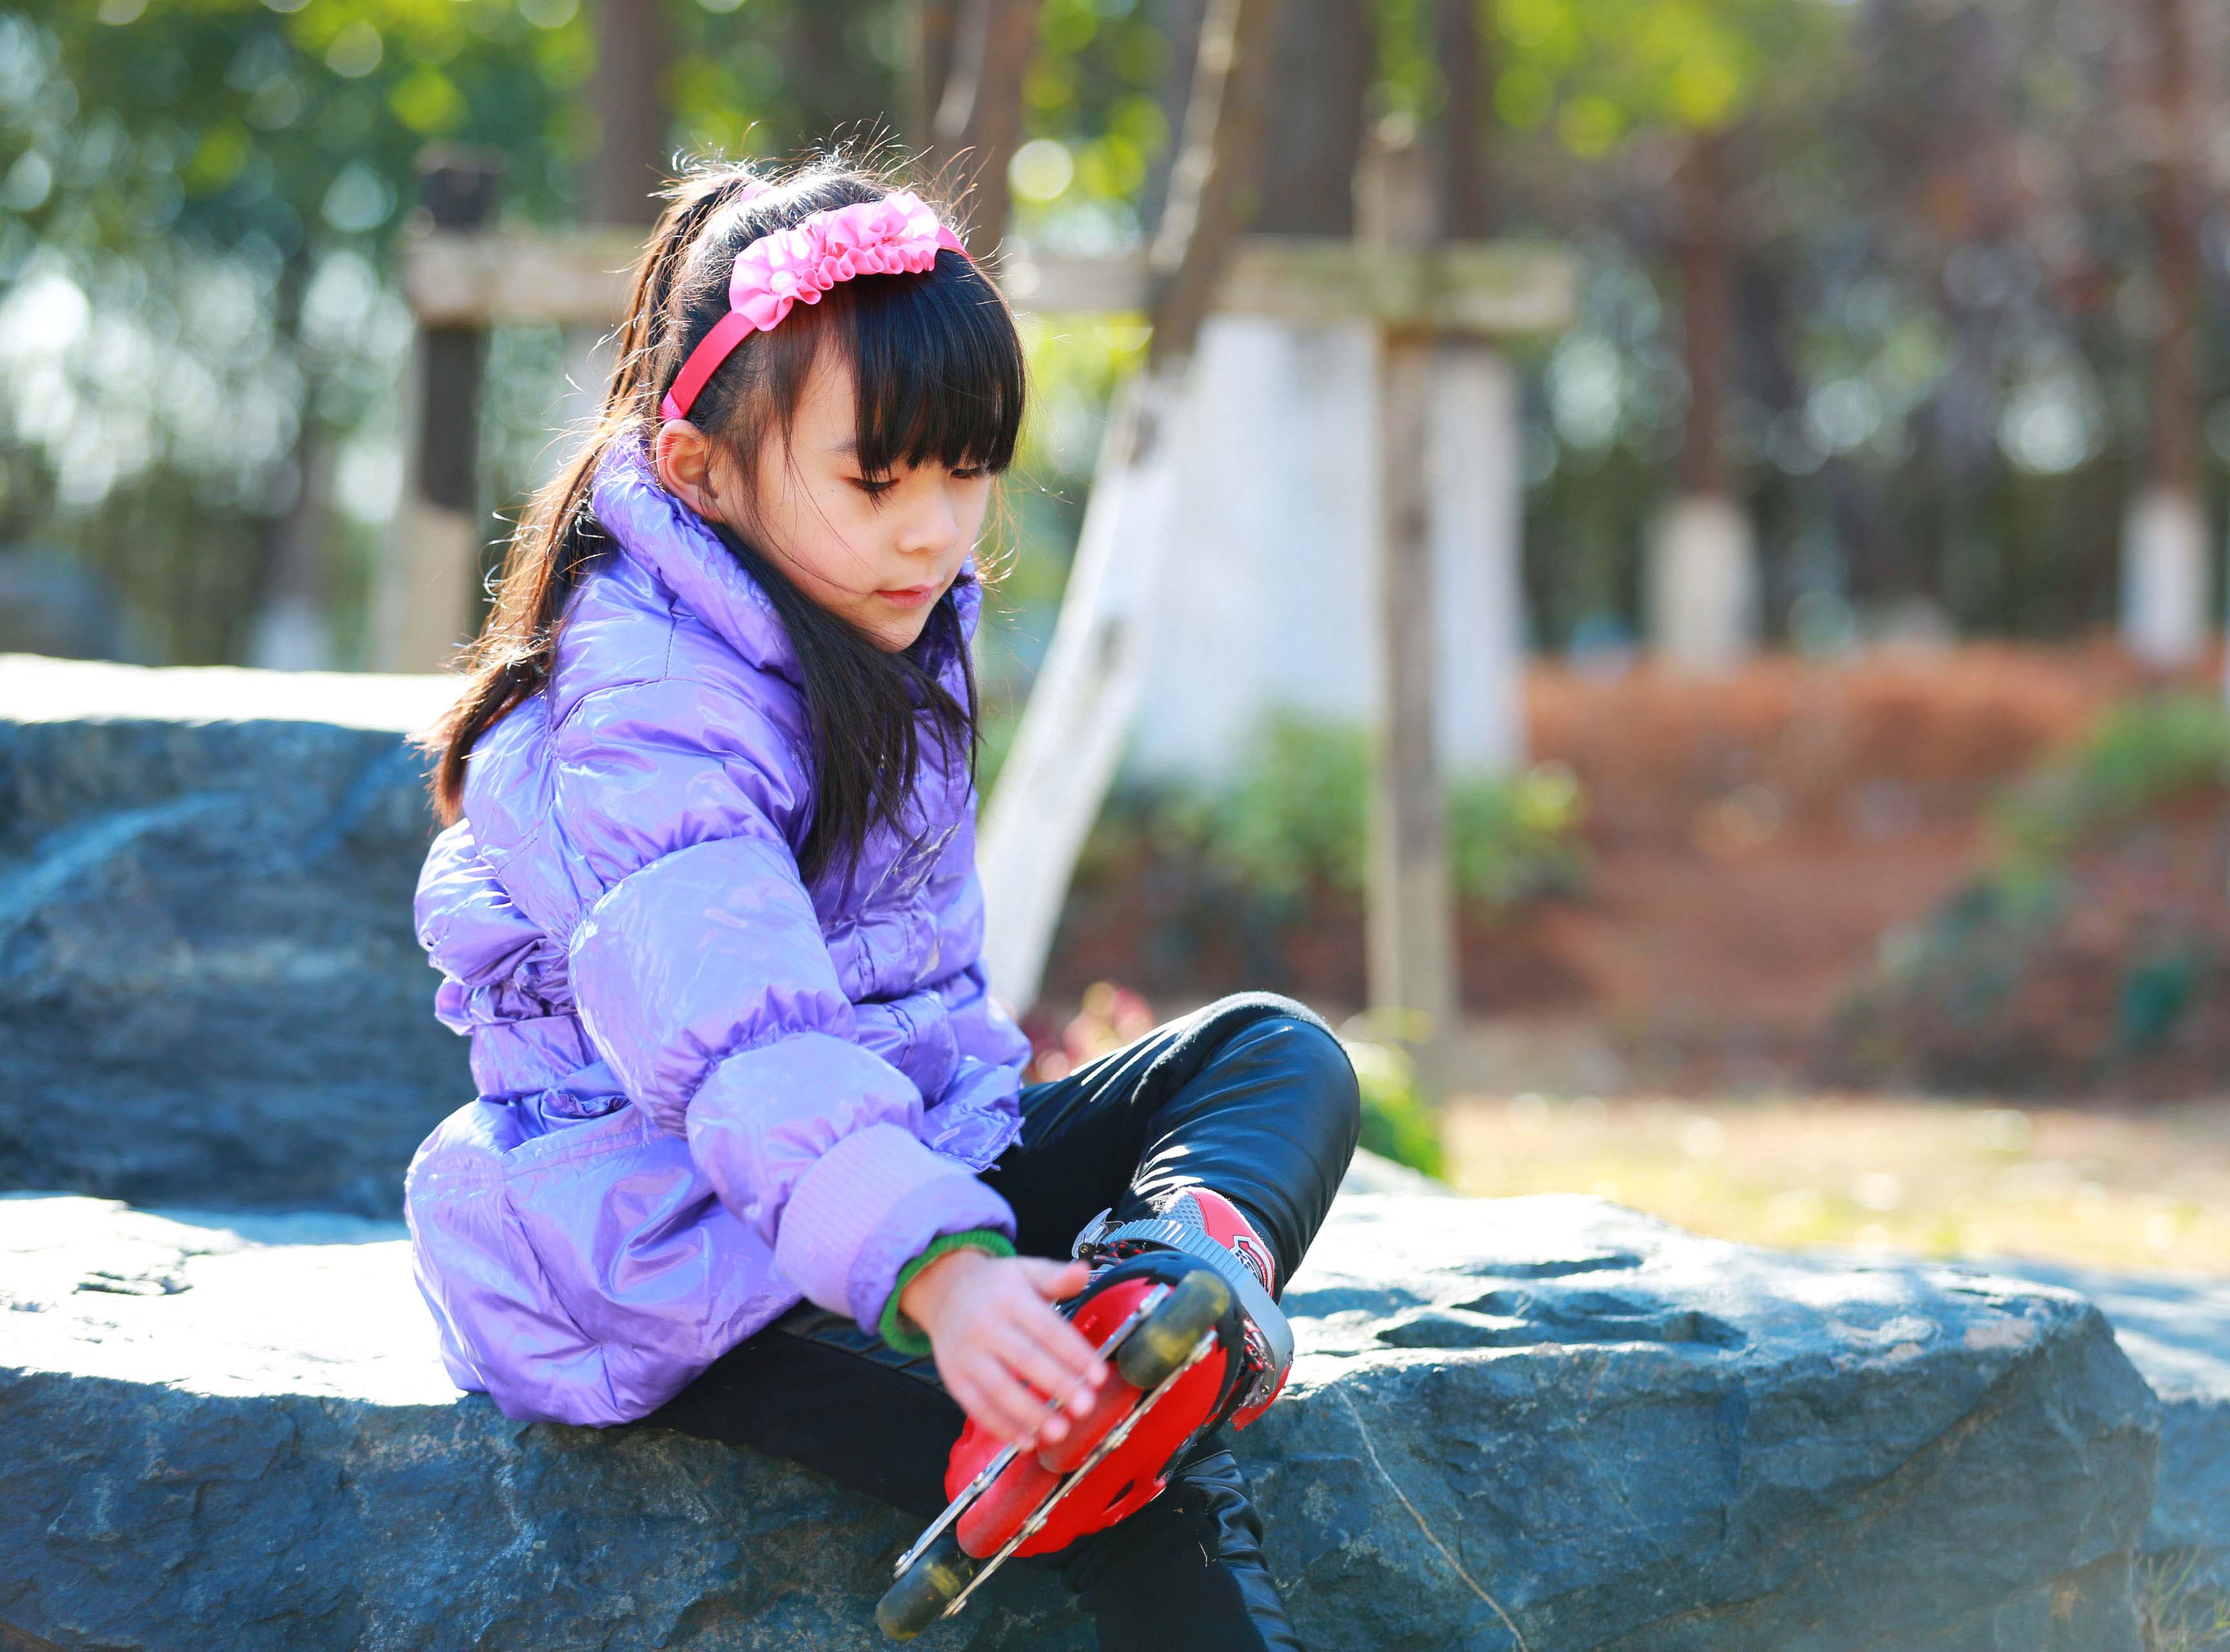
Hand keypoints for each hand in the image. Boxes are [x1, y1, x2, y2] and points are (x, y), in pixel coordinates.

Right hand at [899, 1250, 1106, 1449]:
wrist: (943, 1289)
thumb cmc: (996, 1286)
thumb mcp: (1025, 1270)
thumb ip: (1056, 1276)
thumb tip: (1084, 1271)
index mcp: (1011, 1299)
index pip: (1048, 1329)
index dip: (1074, 1353)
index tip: (1099, 1375)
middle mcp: (986, 1327)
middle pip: (1026, 1360)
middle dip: (1058, 1385)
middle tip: (1086, 1406)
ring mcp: (967, 1355)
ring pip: (1000, 1388)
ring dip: (1031, 1413)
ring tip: (1060, 1431)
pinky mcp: (954, 1378)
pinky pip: (976, 1406)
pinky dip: (1001, 1426)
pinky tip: (1026, 1440)